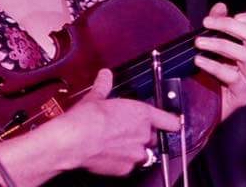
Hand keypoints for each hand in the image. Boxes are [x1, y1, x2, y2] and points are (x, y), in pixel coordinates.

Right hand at [45, 69, 180, 175]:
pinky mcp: (126, 169)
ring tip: (114, 144)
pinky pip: (129, 165)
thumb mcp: (95, 98)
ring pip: (142, 153)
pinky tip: (107, 153)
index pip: (170, 121)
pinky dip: (121, 161)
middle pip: (153, 137)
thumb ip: (104, 87)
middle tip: (123, 130)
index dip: (171, 122)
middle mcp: (144, 135)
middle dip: (142, 135)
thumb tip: (105, 76)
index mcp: (141, 114)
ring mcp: (137, 154)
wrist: (74, 141)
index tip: (170, 123)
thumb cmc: (86, 119)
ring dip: (133, 149)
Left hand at [194, 2, 245, 119]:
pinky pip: (231, 77)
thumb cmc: (207, 69)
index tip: (237, 14)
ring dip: (220, 44)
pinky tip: (199, 60)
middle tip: (206, 23)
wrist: (199, 101)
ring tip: (199, 42)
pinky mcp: (242, 95)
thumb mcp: (211, 42)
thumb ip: (217, 23)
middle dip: (230, 26)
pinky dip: (213, 66)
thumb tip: (221, 6)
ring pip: (245, 55)